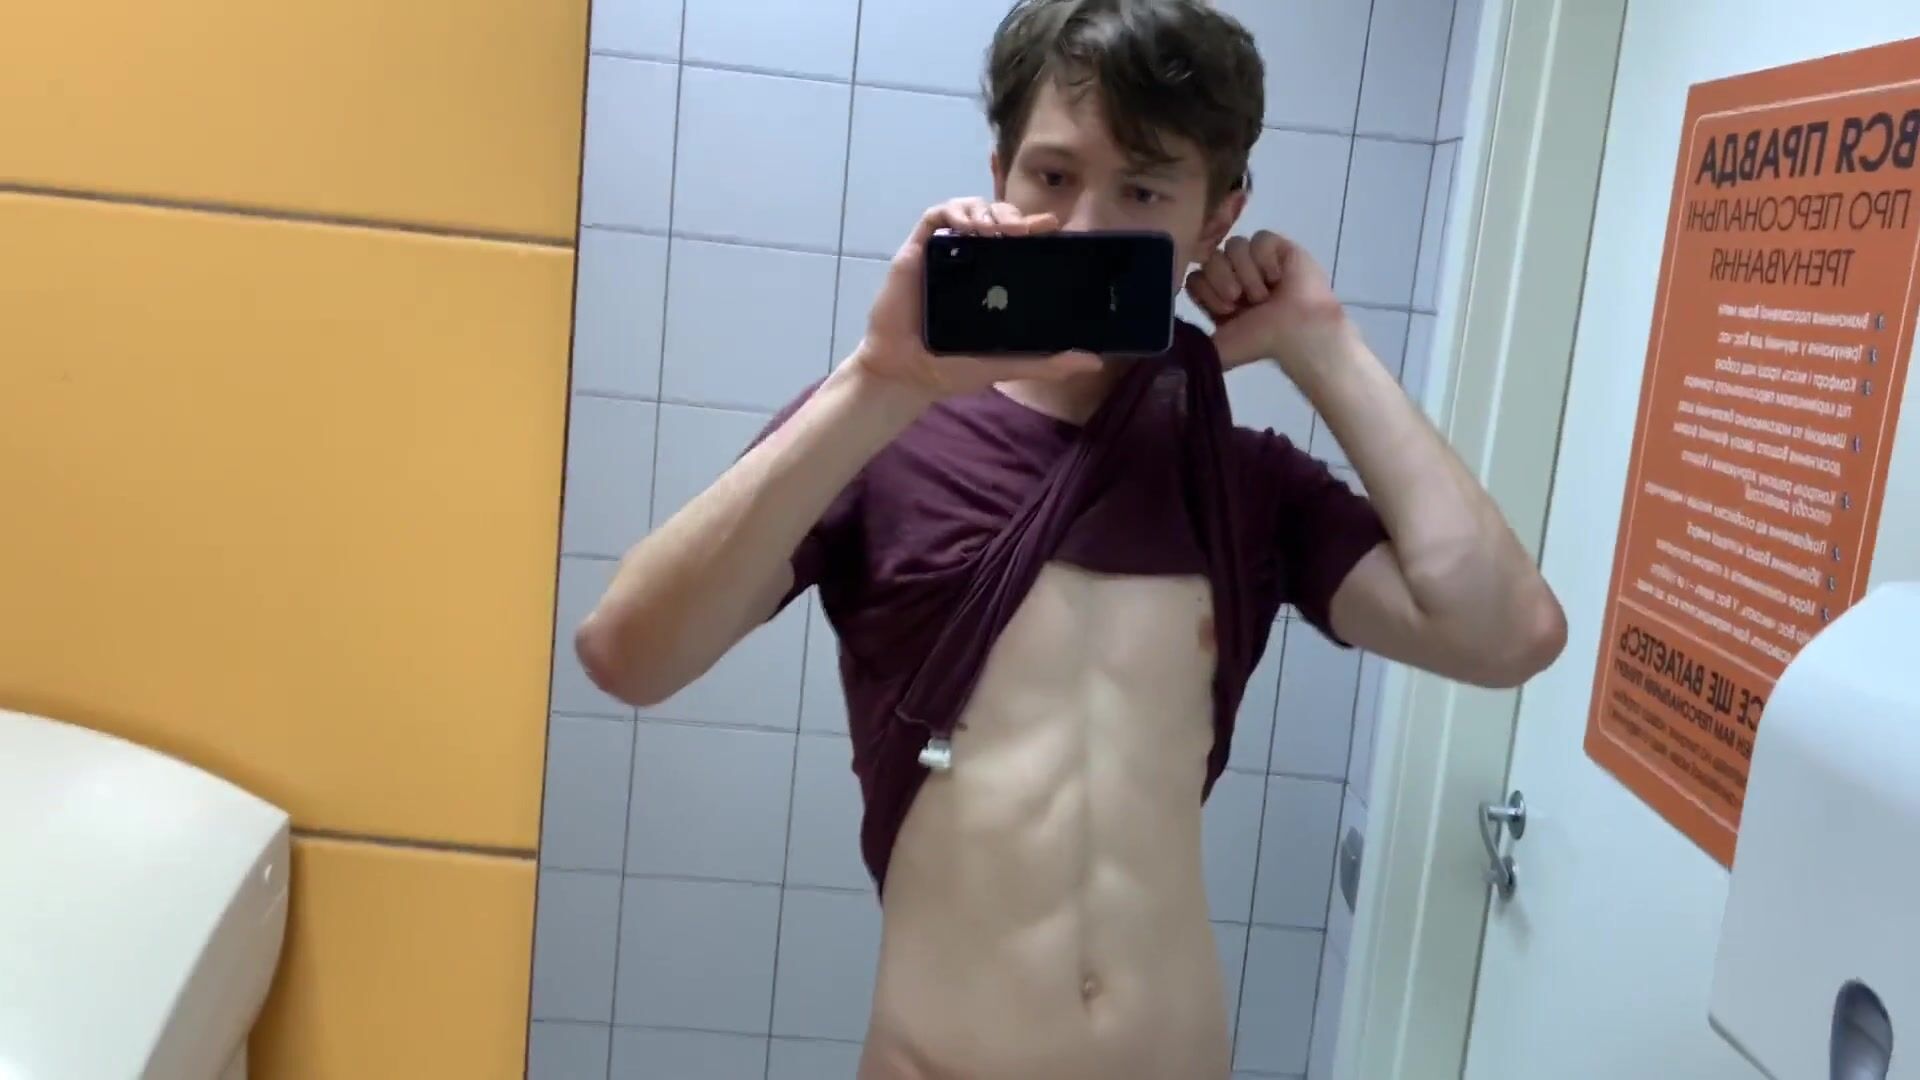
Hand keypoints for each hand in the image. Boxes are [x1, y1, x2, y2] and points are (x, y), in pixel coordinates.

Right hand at [845, 198, 1101, 401]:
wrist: (905, 374)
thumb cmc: (952, 368)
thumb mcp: (1006, 364)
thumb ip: (1047, 362)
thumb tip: (1092, 361)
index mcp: (993, 279)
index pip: (1018, 242)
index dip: (1034, 227)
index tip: (1052, 226)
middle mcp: (971, 260)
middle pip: (996, 217)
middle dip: (1012, 214)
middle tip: (1023, 230)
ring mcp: (944, 253)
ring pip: (969, 208)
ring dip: (986, 209)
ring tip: (996, 228)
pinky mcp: (918, 249)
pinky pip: (936, 216)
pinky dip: (954, 211)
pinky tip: (967, 225)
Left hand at [1185, 232, 1354, 369]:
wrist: (1298, 334)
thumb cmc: (1261, 341)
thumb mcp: (1219, 348)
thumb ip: (1191, 344)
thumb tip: (1167, 339)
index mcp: (1218, 294)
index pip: (1194, 276)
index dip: (1207, 291)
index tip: (1226, 310)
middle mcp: (1234, 273)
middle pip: (1211, 258)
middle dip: (1226, 283)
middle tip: (1246, 303)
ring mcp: (1255, 258)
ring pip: (1233, 246)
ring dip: (1249, 275)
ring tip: (1266, 294)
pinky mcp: (1277, 246)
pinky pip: (1259, 238)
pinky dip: (1267, 260)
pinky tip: (1279, 278)